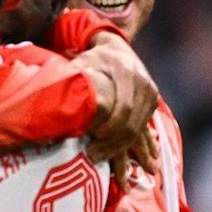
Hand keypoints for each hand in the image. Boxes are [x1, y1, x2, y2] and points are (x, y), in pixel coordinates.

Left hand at [75, 33, 159, 171]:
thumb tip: (59, 105)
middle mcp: (143, 83)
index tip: (91, 144)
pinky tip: (143, 160)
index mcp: (125, 73)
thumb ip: (74, 83)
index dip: (108, 130)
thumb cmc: (92, 58)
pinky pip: (147, 128)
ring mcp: (151, 93)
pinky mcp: (152, 101)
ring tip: (112, 165)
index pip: (123, 109)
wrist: (115, 46)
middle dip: (113, 144)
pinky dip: (140, 145)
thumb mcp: (80, 65)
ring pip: (140, 129)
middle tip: (94, 157)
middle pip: (132, 123)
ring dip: (126, 150)